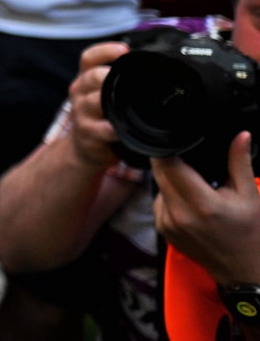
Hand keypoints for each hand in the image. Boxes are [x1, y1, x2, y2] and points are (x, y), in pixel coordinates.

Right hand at [66, 41, 128, 167]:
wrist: (84, 148)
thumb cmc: (102, 116)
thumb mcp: (106, 95)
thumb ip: (120, 81)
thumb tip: (154, 66)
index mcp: (86, 79)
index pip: (89, 58)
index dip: (104, 51)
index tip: (124, 49)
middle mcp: (80, 92)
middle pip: (91, 76)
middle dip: (108, 75)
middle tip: (128, 76)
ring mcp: (81, 113)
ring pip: (96, 102)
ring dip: (113, 103)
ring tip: (129, 105)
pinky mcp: (86, 133)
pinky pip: (102, 128)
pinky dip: (114, 129)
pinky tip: (124, 130)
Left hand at [152, 132, 259, 286]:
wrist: (243, 271)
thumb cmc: (250, 235)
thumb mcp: (250, 196)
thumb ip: (240, 162)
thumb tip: (241, 135)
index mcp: (200, 204)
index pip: (168, 164)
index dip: (169, 147)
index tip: (177, 138)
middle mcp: (178, 214)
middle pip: (159, 171)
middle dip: (170, 159)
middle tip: (189, 157)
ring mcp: (166, 224)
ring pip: (157, 184)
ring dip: (170, 177)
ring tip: (195, 182)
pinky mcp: (162, 230)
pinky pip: (158, 200)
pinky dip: (170, 194)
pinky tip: (190, 199)